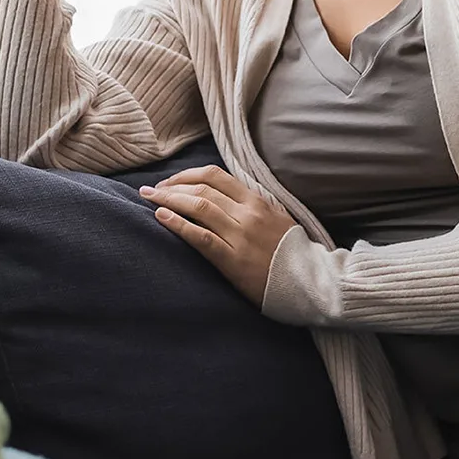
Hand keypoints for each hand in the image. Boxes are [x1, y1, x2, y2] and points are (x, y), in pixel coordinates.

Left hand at [139, 166, 297, 305]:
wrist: (310, 282)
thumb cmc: (290, 253)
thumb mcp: (275, 217)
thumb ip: (251, 205)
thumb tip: (223, 195)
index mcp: (256, 201)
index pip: (214, 176)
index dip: (186, 176)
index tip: (169, 182)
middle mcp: (247, 214)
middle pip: (202, 189)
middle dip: (171, 187)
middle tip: (150, 191)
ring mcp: (240, 236)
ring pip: (199, 208)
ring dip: (168, 201)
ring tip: (149, 200)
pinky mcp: (234, 260)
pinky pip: (202, 237)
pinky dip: (179, 224)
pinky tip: (162, 218)